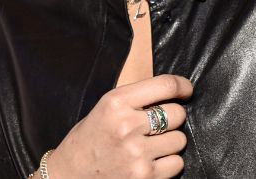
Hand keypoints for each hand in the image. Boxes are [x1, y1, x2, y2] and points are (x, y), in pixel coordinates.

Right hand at [46, 74, 191, 177]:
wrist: (69, 175)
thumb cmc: (90, 139)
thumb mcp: (106, 108)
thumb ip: (136, 99)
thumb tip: (174, 92)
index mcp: (116, 102)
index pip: (166, 85)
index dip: (183, 87)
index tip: (186, 91)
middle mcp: (127, 125)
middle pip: (177, 114)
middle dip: (173, 119)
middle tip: (157, 126)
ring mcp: (136, 153)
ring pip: (179, 140)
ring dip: (170, 143)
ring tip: (150, 146)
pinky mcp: (144, 176)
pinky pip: (177, 164)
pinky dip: (169, 163)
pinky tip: (150, 161)